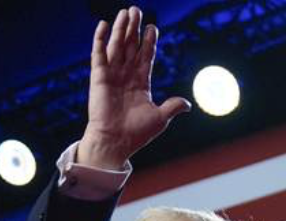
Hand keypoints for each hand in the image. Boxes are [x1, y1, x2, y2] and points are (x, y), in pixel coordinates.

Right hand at [77, 7, 190, 169]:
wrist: (116, 142)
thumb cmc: (137, 133)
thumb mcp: (160, 118)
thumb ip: (172, 107)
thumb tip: (188, 104)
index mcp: (141, 83)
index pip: (146, 56)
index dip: (149, 42)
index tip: (153, 27)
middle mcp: (126, 76)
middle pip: (131, 46)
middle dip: (134, 29)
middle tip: (137, 10)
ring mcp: (112, 75)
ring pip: (117, 46)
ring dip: (121, 29)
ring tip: (126, 12)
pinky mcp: (98, 77)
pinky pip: (98, 54)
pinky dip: (100, 39)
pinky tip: (103, 25)